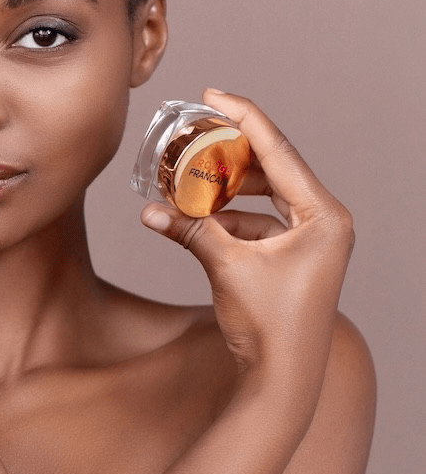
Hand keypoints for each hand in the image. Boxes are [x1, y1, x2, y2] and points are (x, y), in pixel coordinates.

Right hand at [140, 91, 353, 390]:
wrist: (283, 379)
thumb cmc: (269, 324)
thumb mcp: (226, 265)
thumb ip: (189, 229)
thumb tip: (148, 210)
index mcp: (324, 216)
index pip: (279, 152)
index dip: (244, 117)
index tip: (214, 95)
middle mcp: (324, 222)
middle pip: (273, 168)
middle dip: (231, 152)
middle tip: (197, 131)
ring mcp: (312, 239)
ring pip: (263, 195)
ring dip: (226, 187)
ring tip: (191, 177)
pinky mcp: (295, 255)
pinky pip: (259, 221)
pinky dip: (229, 216)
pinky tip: (198, 216)